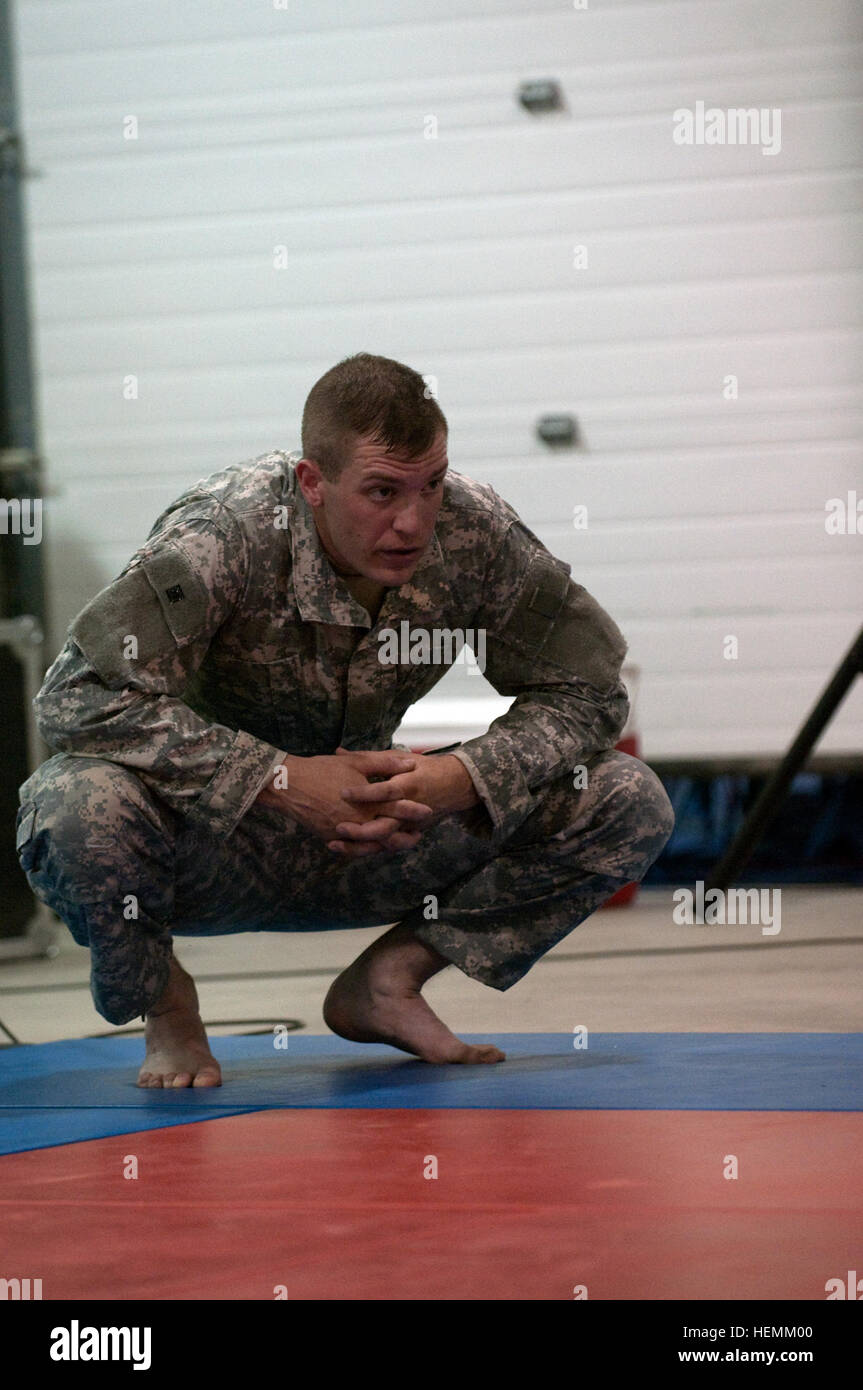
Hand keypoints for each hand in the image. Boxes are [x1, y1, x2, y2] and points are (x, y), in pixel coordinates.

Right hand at [257, 748, 434, 856]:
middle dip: (405, 834)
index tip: (428, 811)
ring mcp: (344, 833)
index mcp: (366, 801)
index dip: (414, 810)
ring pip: (372, 845)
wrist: (289, 785)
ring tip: (400, 843)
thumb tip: (409, 764)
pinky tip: (373, 846)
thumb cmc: (322, 769)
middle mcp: (357, 821)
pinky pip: (353, 848)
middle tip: (418, 834)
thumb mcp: (356, 761)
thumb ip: (385, 764)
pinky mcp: (331, 838)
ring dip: (387, 845)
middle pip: (388, 832)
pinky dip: (366, 849)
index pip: (396, 808)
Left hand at [332, 748, 479, 853]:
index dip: (364, 793)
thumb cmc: (424, 767)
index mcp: (408, 785)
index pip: (386, 792)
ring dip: (360, 847)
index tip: (342, 793)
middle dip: (361, 831)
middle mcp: (410, 809)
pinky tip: (347, 850)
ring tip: (334, 844)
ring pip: (385, 843)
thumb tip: (339, 752)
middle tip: (338, 828)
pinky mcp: (409, 834)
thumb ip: (369, 758)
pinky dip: (368, 851)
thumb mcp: (398, 758)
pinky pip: (388, 847)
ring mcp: (410, 825)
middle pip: (386, 827)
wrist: (455, 785)